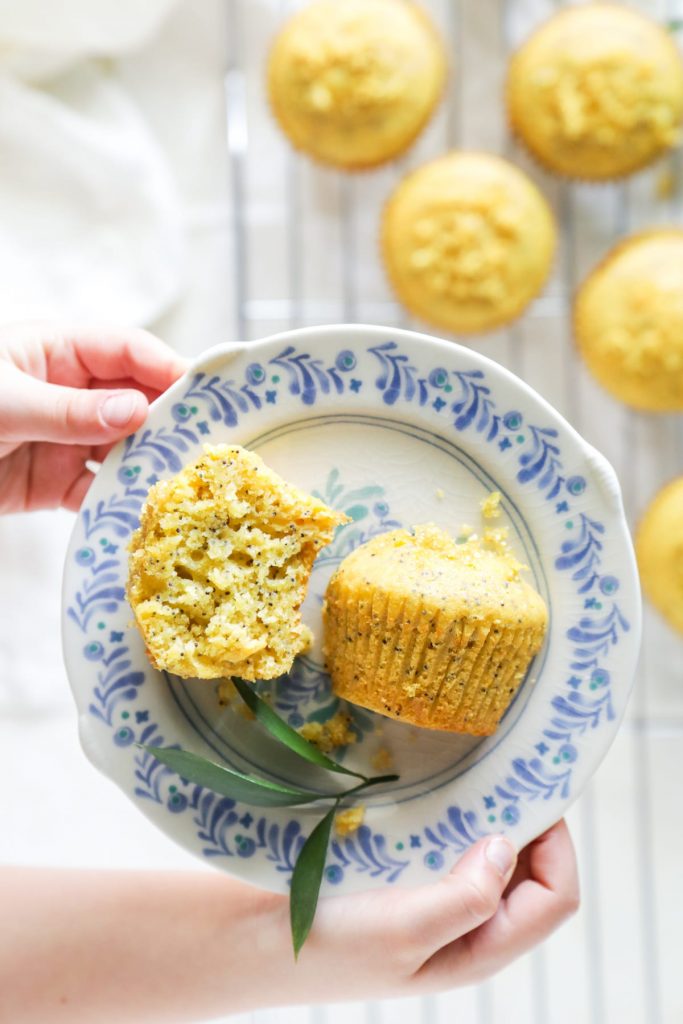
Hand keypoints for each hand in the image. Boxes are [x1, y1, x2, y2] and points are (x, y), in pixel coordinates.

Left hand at [0, 321, 186, 513]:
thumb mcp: (6, 401)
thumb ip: (69, 409)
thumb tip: (135, 411)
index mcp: (58, 354)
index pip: (127, 352)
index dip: (167, 367)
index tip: (204, 392)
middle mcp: (70, 395)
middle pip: (136, 403)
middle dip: (170, 422)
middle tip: (207, 441)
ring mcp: (65, 440)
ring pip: (123, 452)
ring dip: (149, 466)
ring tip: (179, 481)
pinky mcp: (54, 483)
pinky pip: (97, 493)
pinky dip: (118, 505)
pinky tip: (139, 511)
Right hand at [0, 821, 576, 1021]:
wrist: (246, 938)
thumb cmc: (324, 945)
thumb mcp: (403, 933)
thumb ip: (467, 898)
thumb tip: (509, 845)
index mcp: (474, 947)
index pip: (553, 898)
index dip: (558, 845)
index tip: (535, 791)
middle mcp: (461, 923)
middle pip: (529, 871)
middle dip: (529, 819)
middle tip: (508, 766)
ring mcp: (429, 896)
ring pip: (487, 850)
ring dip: (491, 811)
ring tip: (476, 767)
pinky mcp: (397, 872)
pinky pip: (445, 838)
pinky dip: (452, 809)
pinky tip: (433, 782)